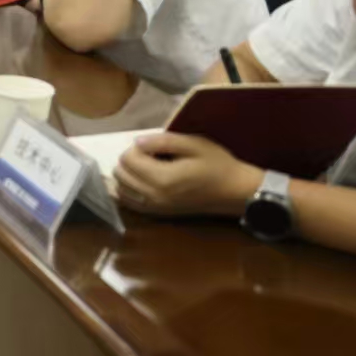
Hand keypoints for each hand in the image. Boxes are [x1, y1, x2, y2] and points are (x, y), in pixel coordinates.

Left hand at [113, 131, 262, 217]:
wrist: (235, 192)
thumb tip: (136, 142)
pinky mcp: (158, 214)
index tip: (155, 146)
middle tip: (152, 155)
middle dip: (130, 160)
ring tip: (148, 166)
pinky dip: (128, 189)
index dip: (136, 147)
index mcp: (162, 179)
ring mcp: (155, 208)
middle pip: (120, 174)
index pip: (127, 159)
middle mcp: (154, 197)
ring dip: (127, 174)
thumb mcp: (194, 144)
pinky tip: (142, 180)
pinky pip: (129, 203)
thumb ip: (163, 141)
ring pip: (120, 189)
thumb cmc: (217, 165)